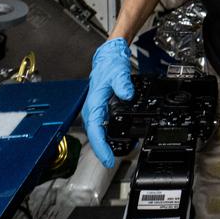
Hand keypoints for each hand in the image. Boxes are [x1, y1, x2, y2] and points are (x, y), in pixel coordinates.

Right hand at [83, 37, 134, 167]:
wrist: (109, 57)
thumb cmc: (110, 64)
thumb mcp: (119, 72)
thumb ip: (123, 84)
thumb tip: (127, 94)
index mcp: (94, 103)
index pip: (96, 131)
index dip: (101, 147)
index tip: (107, 159)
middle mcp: (92, 109)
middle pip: (94, 135)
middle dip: (101, 150)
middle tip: (110, 161)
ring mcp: (95, 109)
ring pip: (97, 132)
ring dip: (103, 144)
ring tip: (111, 155)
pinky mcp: (100, 109)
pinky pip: (101, 126)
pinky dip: (105, 136)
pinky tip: (113, 141)